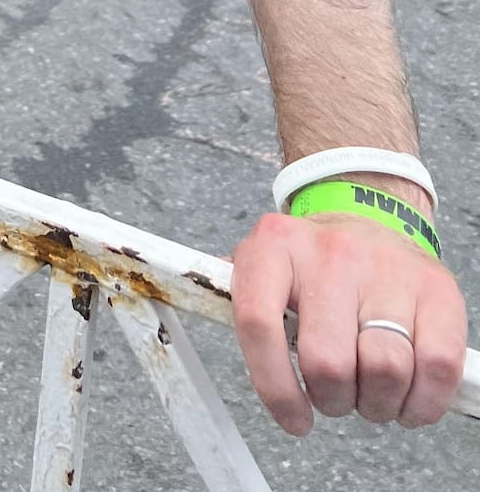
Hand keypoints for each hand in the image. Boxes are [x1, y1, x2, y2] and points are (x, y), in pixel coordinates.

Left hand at [233, 210, 467, 432]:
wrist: (369, 213)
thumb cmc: (310, 261)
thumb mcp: (263, 264)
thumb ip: (238, 296)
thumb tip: (194, 300)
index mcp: (274, 246)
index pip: (259, 325)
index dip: (274, 387)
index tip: (294, 418)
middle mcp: (331, 252)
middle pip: (328, 363)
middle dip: (332, 399)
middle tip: (336, 394)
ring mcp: (387, 268)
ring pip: (384, 371)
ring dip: (378, 404)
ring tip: (370, 390)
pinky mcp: (437, 290)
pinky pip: (436, 369)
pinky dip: (423, 401)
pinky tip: (408, 396)